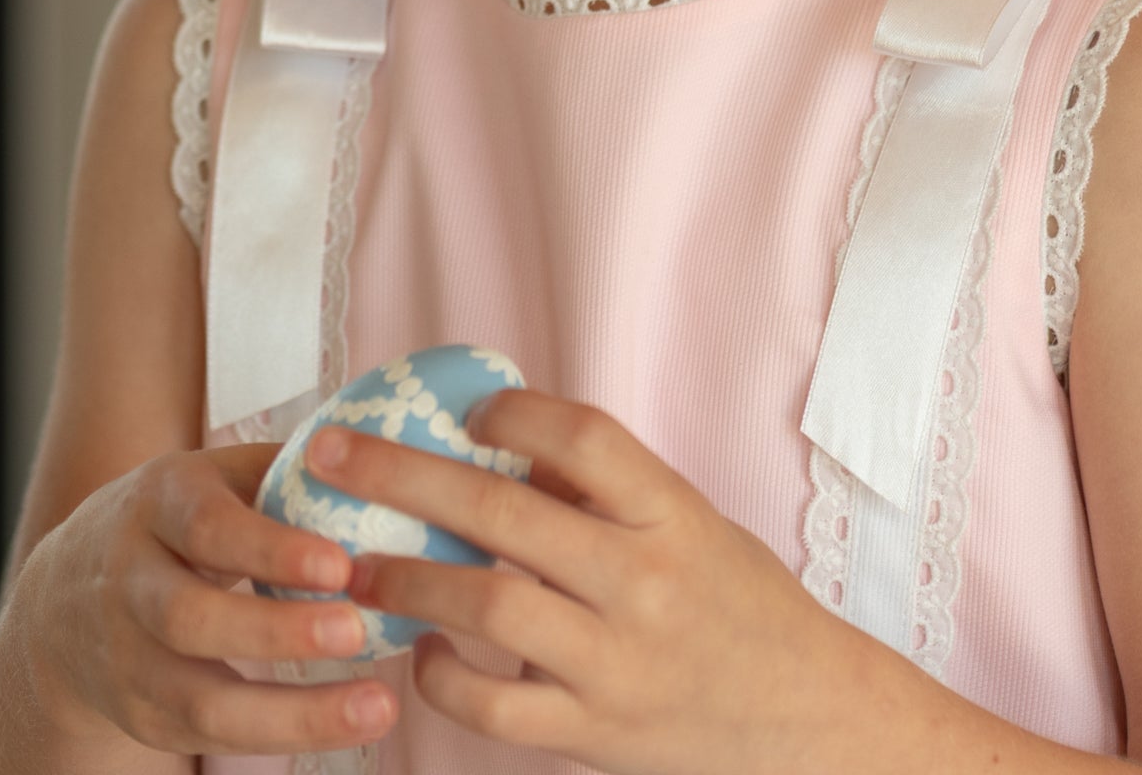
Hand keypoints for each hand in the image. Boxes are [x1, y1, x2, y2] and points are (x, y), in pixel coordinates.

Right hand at [18, 441, 400, 757]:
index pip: (205, 526)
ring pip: (199, 699)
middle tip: (358, 632)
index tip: (339, 564)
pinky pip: (211, 737)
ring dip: (292, 712)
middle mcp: (130, 578)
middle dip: (275, 632)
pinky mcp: (144, 715)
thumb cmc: (177, 521)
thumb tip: (381, 455)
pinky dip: (280, 737)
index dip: (268, 550)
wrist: (66, 597)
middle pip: (188, 617)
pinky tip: (346, 724)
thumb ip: (281, 471)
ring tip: (378, 705)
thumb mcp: (210, 476)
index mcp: (156, 501)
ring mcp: (129, 656)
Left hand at [305, 390, 879, 774]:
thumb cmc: (735, 603)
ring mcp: (617, 663)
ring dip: (405, 575)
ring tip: (352, 560)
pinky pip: (496, 707)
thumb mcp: (686, 522)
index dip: (513, 410)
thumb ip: (598, 487)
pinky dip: (443, 676)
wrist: (810, 723)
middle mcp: (644, 582)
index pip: (584, 438)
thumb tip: (485, 435)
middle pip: (504, 511)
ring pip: (488, 605)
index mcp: (670, 514)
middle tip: (331, 453)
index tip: (464, 408)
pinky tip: (419, 649)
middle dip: (402, 475)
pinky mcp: (593, 733)